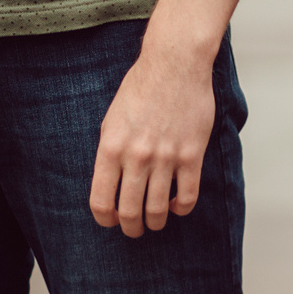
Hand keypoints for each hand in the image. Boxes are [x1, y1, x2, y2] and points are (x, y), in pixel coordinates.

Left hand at [88, 40, 214, 236]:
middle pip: (129, 212)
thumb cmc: (141, 88)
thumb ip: (110, 153)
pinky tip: (176, 204)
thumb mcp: (112, 120)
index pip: (101, 202)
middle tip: (134, 229)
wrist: (175, 63)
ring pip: (158, 210)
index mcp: (111, 148)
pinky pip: (187, 196)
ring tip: (156, 220)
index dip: (105, 219)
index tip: (111, 220)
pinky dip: (181, 208)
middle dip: (131, 228)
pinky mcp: (191, 154)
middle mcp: (136, 156)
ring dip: (155, 222)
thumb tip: (111, 185)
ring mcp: (165, 157)